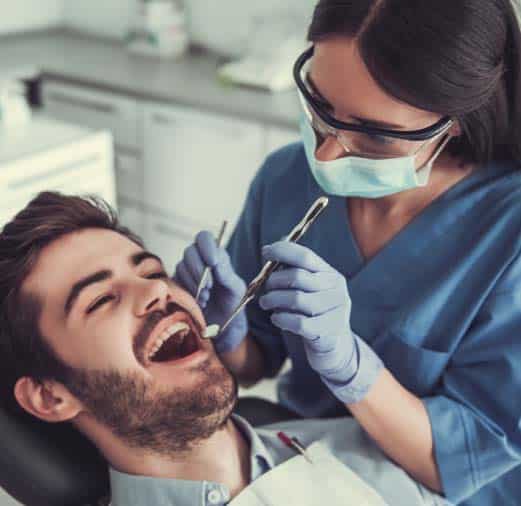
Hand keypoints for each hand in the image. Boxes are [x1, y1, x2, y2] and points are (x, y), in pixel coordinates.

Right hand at [175, 231, 247, 352]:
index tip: (213, 262)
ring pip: (181, 266)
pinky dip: (186, 291)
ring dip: (194, 282)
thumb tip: (215, 260)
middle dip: (200, 269)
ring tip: (206, 298)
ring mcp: (185, 273)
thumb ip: (226, 273)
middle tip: (209, 287)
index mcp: (216, 256)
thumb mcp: (236, 289)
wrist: (222, 329)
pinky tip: (197, 302)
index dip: (207, 246)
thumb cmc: (232, 305)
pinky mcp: (176, 286)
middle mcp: (199, 261)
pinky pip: (174, 281)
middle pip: (190, 251)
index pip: (205, 238)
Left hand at [259, 241, 382, 403]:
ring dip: (274, 300)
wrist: (334, 348)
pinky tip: (276, 319)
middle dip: (274, 281)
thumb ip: (294, 270)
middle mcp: (336, 290)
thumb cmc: (314, 314)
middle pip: (297, 277)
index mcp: (331, 274)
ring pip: (296, 299)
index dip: (283, 251)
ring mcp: (335, 311)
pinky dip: (281, 319)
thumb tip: (269, 250)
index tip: (265, 252)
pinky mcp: (327, 332)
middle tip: (265, 290)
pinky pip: (298, 322)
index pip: (305, 256)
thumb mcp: (310, 290)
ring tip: (266, 303)